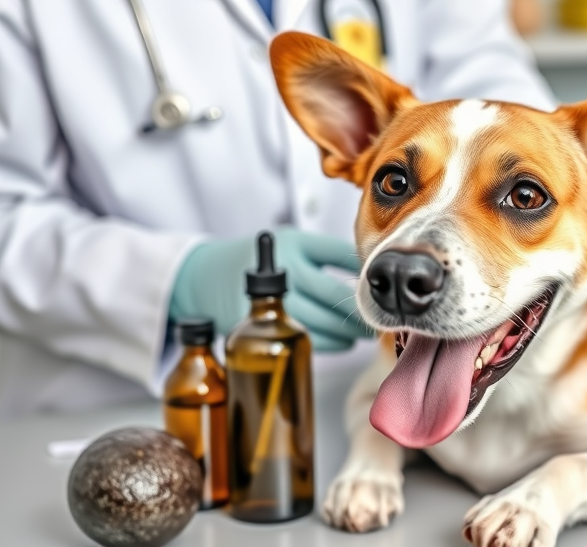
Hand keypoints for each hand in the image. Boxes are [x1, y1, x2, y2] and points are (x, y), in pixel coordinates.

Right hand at [169, 229, 371, 351]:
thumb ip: (326, 255)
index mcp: (294, 243)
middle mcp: (284, 269)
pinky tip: (343, 341)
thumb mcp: (290, 243)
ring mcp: (272, 299)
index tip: (380, 285)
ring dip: (348, 330)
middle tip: (379, 315)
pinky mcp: (264, 326)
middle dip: (360, 308)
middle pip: (332, 293)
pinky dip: (330, 343)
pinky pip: (306, 338)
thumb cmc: (259, 261)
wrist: (206, 279)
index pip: (339, 254)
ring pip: (321, 320)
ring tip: (363, 332)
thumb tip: (372, 276)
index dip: (364, 273)